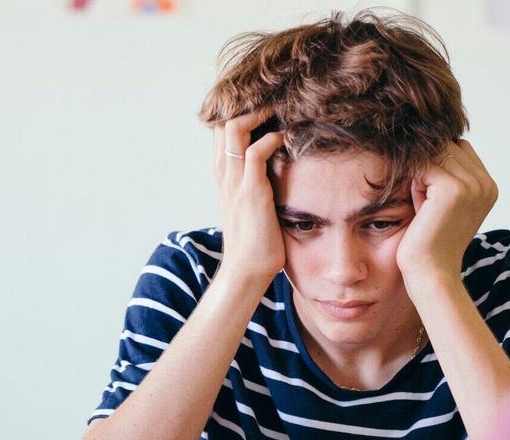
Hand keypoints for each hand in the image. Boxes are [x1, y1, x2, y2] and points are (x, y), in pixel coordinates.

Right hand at [213, 110, 286, 286]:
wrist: (247, 270)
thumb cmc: (254, 240)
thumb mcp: (251, 203)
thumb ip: (256, 181)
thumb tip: (278, 166)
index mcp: (221, 173)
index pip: (221, 127)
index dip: (240, 109)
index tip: (266, 103)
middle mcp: (222, 172)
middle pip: (223, 118)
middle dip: (249, 103)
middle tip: (276, 99)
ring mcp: (234, 180)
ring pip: (235, 127)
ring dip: (260, 113)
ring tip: (281, 109)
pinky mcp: (251, 191)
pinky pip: (257, 151)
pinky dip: (273, 138)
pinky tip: (289, 138)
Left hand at [395, 140, 497, 288]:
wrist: (430, 274)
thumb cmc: (429, 241)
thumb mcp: (442, 203)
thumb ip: (445, 175)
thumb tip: (426, 140)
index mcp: (488, 186)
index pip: (459, 149)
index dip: (437, 166)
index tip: (430, 198)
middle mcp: (486, 184)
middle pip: (447, 147)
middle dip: (428, 167)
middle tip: (423, 203)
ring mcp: (472, 185)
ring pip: (434, 154)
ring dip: (420, 175)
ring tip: (422, 206)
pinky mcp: (454, 189)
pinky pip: (423, 166)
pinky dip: (414, 183)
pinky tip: (418, 208)